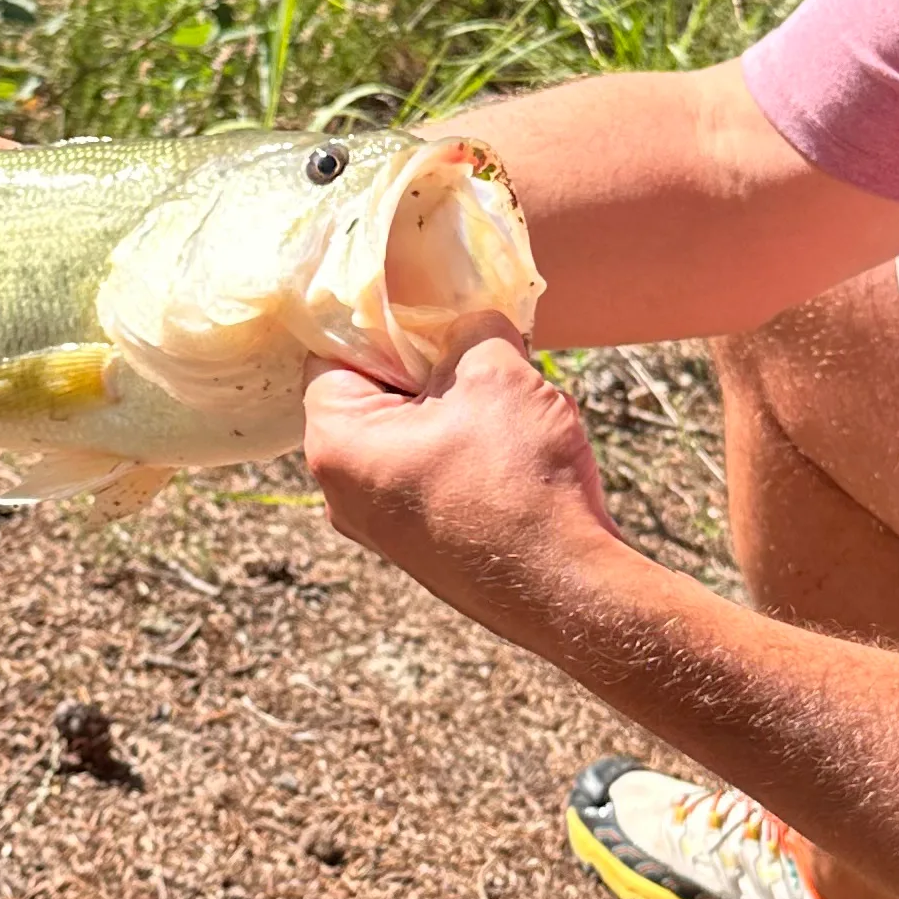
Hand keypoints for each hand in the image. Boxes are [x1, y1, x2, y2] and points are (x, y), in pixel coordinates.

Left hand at [300, 334, 626, 650]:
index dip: (383, 320)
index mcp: (336, 443)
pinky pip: (430, 474)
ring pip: (407, 435)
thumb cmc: (519, 481)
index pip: (333, 351)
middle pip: (371, 394)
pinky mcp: (420, 548)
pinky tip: (514, 450)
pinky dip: (465, 452)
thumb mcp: (496, 372)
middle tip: (478, 352)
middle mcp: (341, 493)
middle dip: (426, 366)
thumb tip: (469, 322)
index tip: (432, 309)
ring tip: (506, 405)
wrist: (566, 589)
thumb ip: (471, 328)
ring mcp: (380, 528)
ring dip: (454, 409)